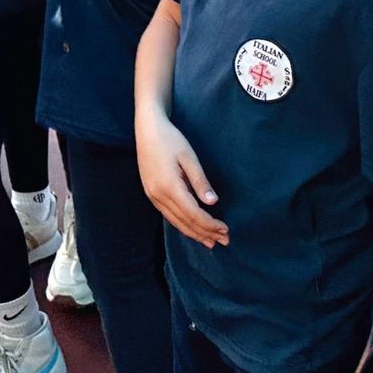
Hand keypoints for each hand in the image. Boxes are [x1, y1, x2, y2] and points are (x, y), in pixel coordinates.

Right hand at [136, 111, 227, 247]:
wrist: (147, 130)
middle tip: (224, 241)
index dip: (210, 224)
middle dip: (205, 233)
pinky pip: (168, 215)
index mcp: (169, 186)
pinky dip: (182, 225)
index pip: (193, 214)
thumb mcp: (189, 157)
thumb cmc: (170, 139)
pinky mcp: (151, 194)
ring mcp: (152, 196)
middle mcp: (158, 195)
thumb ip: (200, 181)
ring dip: (194, 233)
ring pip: (175, 222)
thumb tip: (212, 202)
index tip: (226, 230)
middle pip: (185, 222)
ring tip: (210, 241)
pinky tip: (192, 229)